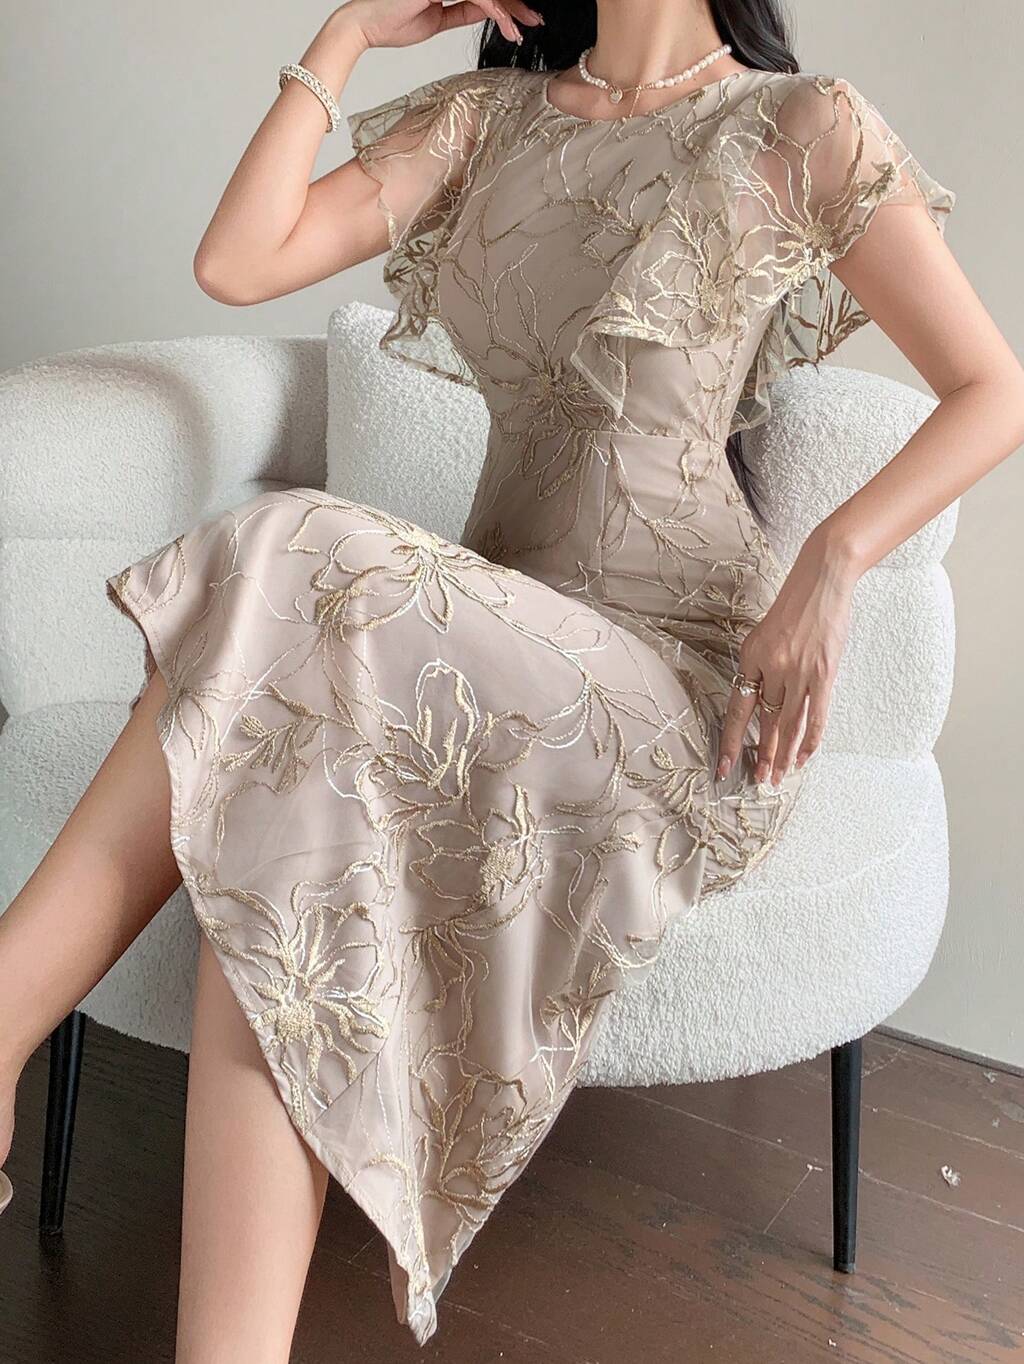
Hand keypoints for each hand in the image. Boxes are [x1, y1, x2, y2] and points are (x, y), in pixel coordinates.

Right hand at [339, 0, 543, 50]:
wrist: (366, 25)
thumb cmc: (392, 22)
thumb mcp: (438, 19)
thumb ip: (462, 12)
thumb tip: (487, 12)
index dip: (505, 4)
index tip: (522, 20)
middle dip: (515, 4)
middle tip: (533, 21)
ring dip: (508, 10)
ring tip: (520, 30)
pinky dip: (495, 11)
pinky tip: (506, 26)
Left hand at [716, 530, 859, 785]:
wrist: (821, 579)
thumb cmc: (793, 605)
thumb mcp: (763, 633)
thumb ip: (760, 666)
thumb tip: (761, 698)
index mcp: (750, 658)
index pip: (737, 710)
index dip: (732, 741)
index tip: (725, 767)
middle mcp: (771, 668)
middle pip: (764, 722)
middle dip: (762, 755)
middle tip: (759, 781)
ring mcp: (798, 672)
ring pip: (787, 724)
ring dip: (783, 754)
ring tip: (778, 778)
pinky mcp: (824, 674)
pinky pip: (815, 715)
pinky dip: (810, 739)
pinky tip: (804, 757)